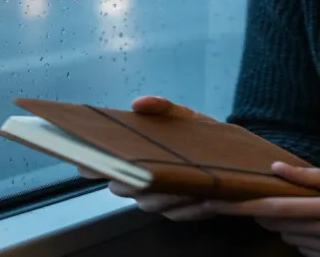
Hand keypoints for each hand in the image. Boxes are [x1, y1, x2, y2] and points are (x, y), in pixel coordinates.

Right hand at [78, 95, 216, 221]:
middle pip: (122, 188)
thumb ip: (161, 107)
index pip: (102, 164)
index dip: (91, 164)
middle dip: (129, 181)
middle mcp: (139, 182)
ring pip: (150, 204)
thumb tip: (139, 103)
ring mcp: (158, 199)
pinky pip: (179, 215)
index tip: (88, 161)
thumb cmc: (197, 135)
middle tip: (141, 172)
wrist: (231, 155)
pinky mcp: (181, 212)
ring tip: (180, 184)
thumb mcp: (182, 115)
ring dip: (164, 196)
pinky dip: (189, 208)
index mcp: (133, 157)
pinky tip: (202, 198)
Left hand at [204, 163, 319, 256]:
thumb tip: (279, 168)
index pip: (289, 209)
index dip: (254, 207)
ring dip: (286, 227)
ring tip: (295, 212)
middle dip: (266, 214)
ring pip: (296, 242)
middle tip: (256, 199)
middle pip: (287, 227)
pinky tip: (317, 230)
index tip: (228, 203)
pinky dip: (305, 242)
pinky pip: (311, 255)